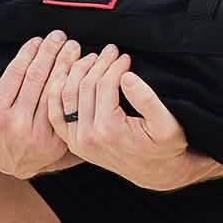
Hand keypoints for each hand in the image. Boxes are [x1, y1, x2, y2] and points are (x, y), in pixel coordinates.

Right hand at [0, 31, 82, 178]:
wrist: (10, 165)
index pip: (16, 73)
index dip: (29, 52)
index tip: (38, 39)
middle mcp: (16, 123)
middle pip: (38, 77)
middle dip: (50, 52)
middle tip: (60, 36)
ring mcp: (37, 134)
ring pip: (54, 89)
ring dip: (66, 64)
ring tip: (72, 47)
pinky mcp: (56, 141)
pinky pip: (65, 107)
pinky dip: (73, 85)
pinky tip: (80, 70)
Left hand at [46, 44, 193, 190]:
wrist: (155, 172)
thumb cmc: (165, 146)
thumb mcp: (167, 124)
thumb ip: (148, 100)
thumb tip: (126, 76)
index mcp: (110, 131)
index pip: (104, 84)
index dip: (114, 65)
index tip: (125, 56)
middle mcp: (87, 137)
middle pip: (83, 86)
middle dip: (97, 63)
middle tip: (110, 50)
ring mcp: (76, 141)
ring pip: (64, 95)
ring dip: (76, 71)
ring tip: (93, 57)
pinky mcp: (71, 142)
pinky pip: (55, 112)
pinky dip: (56, 90)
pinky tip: (68, 74)